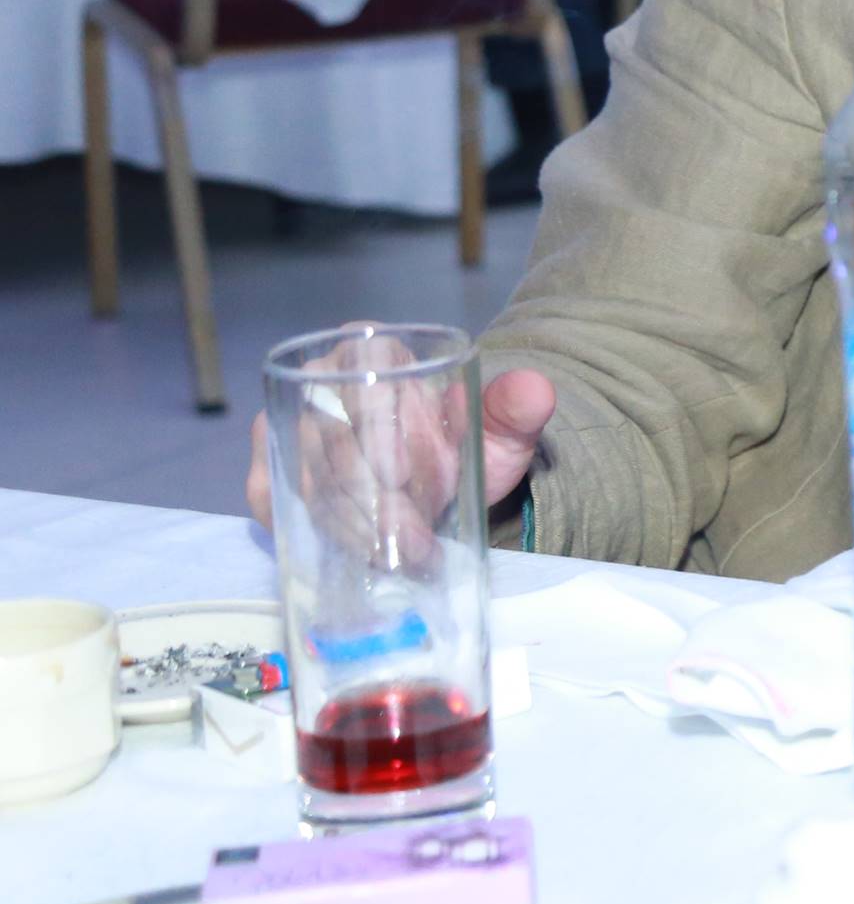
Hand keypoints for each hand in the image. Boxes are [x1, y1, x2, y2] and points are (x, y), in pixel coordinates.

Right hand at [245, 365, 552, 531]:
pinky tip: (359, 554)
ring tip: (399, 554)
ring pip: (304, 473)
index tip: (402, 475)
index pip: (363, 369)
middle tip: (412, 538)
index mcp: (373, 349)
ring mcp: (285, 427)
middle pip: (329, 434)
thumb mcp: (498, 430)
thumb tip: (534, 389)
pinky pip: (273, 502)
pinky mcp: (268, 472)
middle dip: (369, 494)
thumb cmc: (463, 443)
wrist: (441, 481)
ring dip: (349, 521)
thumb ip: (517, 409)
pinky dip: (316, 530)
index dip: (375, 420)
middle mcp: (318, 381)